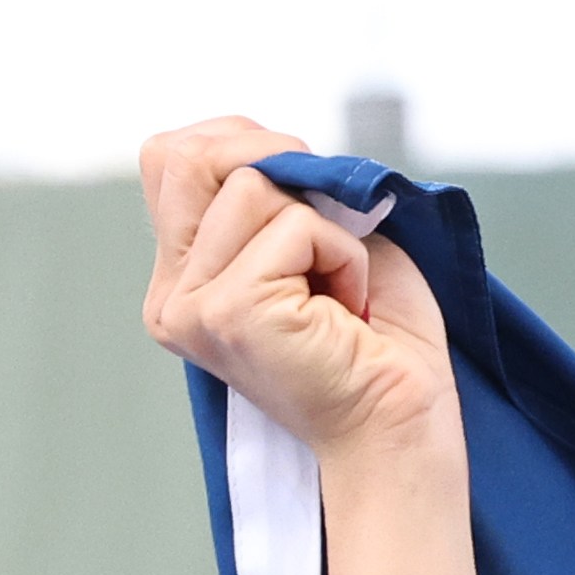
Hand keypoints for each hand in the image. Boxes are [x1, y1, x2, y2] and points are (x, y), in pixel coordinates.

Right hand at [139, 116, 458, 462]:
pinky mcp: (229, 312)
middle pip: (184, 156)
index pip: (169, 159)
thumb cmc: (380, 344)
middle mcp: (173, 298)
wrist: (405, 430)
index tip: (301, 194)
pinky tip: (349, 313)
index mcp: (183, 282)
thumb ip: (276, 188)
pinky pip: (294, 225)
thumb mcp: (320, 237)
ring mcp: (192, 307)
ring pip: (247, 186)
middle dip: (269, 159)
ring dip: (322, 226)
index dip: (239, 143)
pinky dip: (343, 254)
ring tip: (340, 292)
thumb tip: (268, 145)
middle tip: (328, 222)